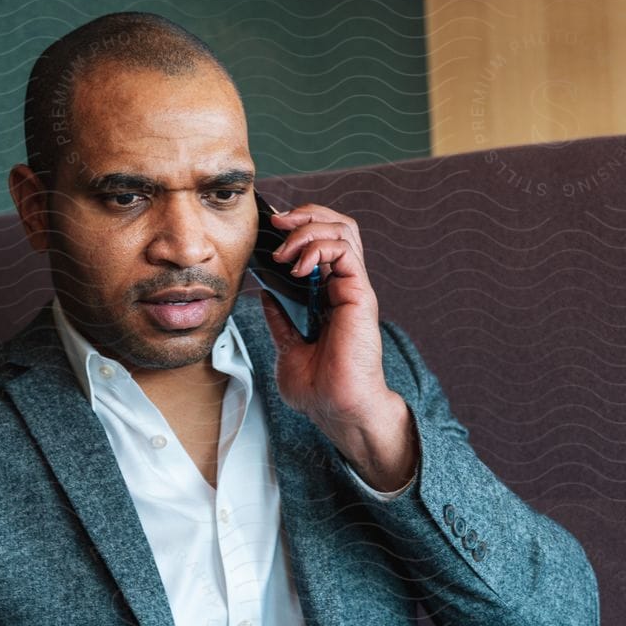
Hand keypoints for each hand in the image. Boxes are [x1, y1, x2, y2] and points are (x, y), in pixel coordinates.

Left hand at [259, 203, 415, 489]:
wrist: (336, 409)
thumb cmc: (319, 389)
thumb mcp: (287, 348)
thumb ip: (280, 320)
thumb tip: (265, 295)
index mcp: (330, 296)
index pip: (324, 242)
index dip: (299, 228)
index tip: (270, 233)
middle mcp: (345, 287)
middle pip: (338, 226)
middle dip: (305, 215)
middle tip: (276, 224)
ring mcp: (354, 288)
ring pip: (343, 230)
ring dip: (308, 229)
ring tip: (283, 251)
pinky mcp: (359, 294)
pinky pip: (344, 251)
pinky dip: (317, 248)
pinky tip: (297, 268)